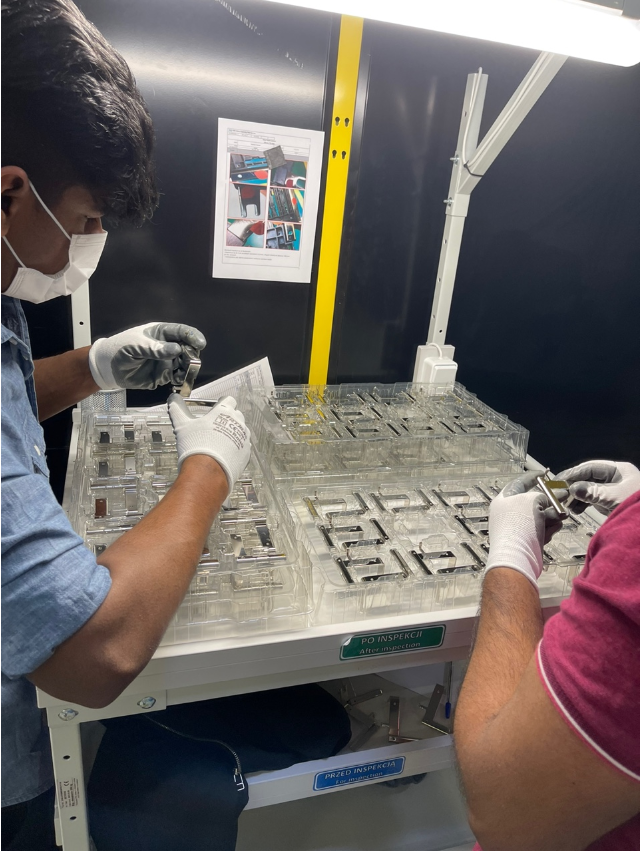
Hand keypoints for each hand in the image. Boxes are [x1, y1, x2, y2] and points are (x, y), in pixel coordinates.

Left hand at [88, 322, 205, 389]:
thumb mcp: (136, 346)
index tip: (200, 343)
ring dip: (188, 368)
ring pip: (185, 364)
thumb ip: (156, 349)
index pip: (181, 332)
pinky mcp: (164, 375)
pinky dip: (182, 379)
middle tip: (191, 361)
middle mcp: (167, 347)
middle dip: (192, 354)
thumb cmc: (119, 349)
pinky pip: (178, 377)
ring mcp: (166, 361)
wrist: (108, 368)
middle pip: (187, 349)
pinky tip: (178, 379)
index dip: (192, 336)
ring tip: (184, 372)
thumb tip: (177, 349)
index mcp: (161, 334)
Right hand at [168, 394, 250, 495]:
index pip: (228, 400)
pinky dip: (235, 448)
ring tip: (219, 441)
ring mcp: (243, 438)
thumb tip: (173, 400)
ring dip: (233, 433)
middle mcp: (238, 423)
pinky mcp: (246, 453)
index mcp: (224, 412)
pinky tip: (225, 453)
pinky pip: (242, 447)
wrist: (207, 471)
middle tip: (216, 426)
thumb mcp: (182, 425)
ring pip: (241, 431)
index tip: (216, 408)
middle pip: (236, 415)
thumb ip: (177, 410)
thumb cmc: (196, 446)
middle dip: (227, 419)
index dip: (221, 404)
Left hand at [485, 472, 567, 588]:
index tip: (546, 473)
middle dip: (550, 498)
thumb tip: (549, 498)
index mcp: (505, 498)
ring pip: (539, 515)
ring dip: (553, 513)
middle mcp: (510, 512)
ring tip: (565, 513)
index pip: (520, 483)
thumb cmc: (520, 523)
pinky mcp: (527, 540)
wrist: (517, 556)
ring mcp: (518, 527)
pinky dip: (550, 526)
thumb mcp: (532, 500)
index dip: (534, 476)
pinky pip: (540, 529)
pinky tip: (558, 524)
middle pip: (533, 500)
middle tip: (564, 496)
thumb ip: (542, 495)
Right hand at [556, 460, 639, 515]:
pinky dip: (583, 504)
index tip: (559, 480)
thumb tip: (573, 488)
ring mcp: (613, 490)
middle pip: (589, 478)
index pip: (590, 467)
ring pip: (589, 489)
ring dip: (577, 496)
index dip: (573, 473)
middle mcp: (615, 478)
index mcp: (619, 470)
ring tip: (566, 504)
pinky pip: (593, 499)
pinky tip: (575, 509)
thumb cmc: (637, 508)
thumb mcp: (614, 497)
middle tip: (559, 493)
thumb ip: (592, 492)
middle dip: (574, 486)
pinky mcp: (611, 501)